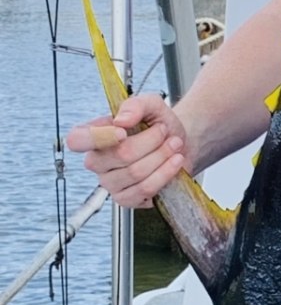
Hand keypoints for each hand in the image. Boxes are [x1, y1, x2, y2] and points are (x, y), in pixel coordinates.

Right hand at [66, 93, 190, 206]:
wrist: (180, 144)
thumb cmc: (159, 125)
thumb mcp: (151, 106)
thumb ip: (136, 105)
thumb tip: (120, 120)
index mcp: (93, 135)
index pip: (76, 140)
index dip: (98, 137)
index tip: (124, 131)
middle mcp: (96, 161)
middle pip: (120, 155)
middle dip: (152, 141)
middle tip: (165, 132)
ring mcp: (110, 183)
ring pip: (136, 173)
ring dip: (162, 156)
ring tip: (174, 145)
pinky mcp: (126, 199)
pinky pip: (145, 189)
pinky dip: (165, 173)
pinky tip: (174, 162)